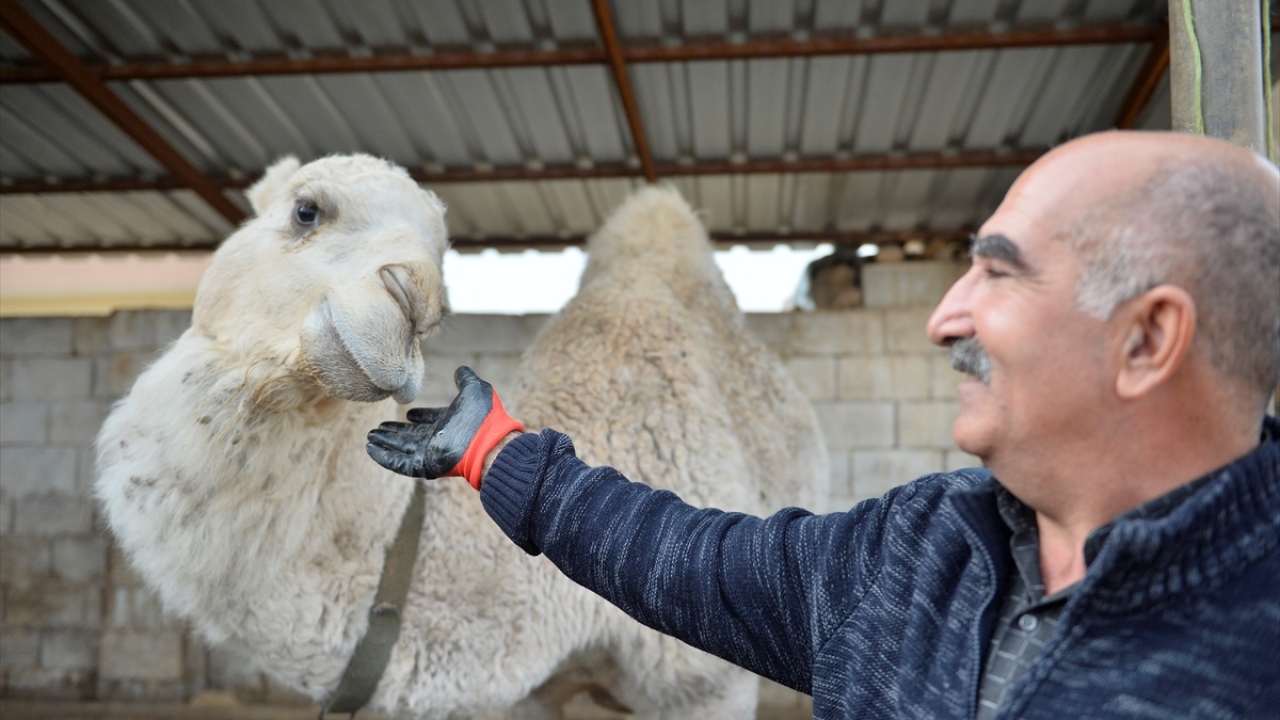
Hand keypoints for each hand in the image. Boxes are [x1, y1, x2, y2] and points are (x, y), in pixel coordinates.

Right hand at [366, 366, 523, 488]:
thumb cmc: (484, 416)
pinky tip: (371, 449)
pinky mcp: (425, 465)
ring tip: (370, 436)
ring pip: (402, 447)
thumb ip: (466, 378)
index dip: (419, 417)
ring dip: (386, 442)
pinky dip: (385, 457)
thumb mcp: (475, 389)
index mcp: (449, 423)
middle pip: (411, 435)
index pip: (430, 420)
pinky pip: (400, 463)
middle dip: (395, 431)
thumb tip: (460, 369)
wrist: (489, 441)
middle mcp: (438, 439)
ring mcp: (430, 453)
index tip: (408, 413)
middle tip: (378, 427)